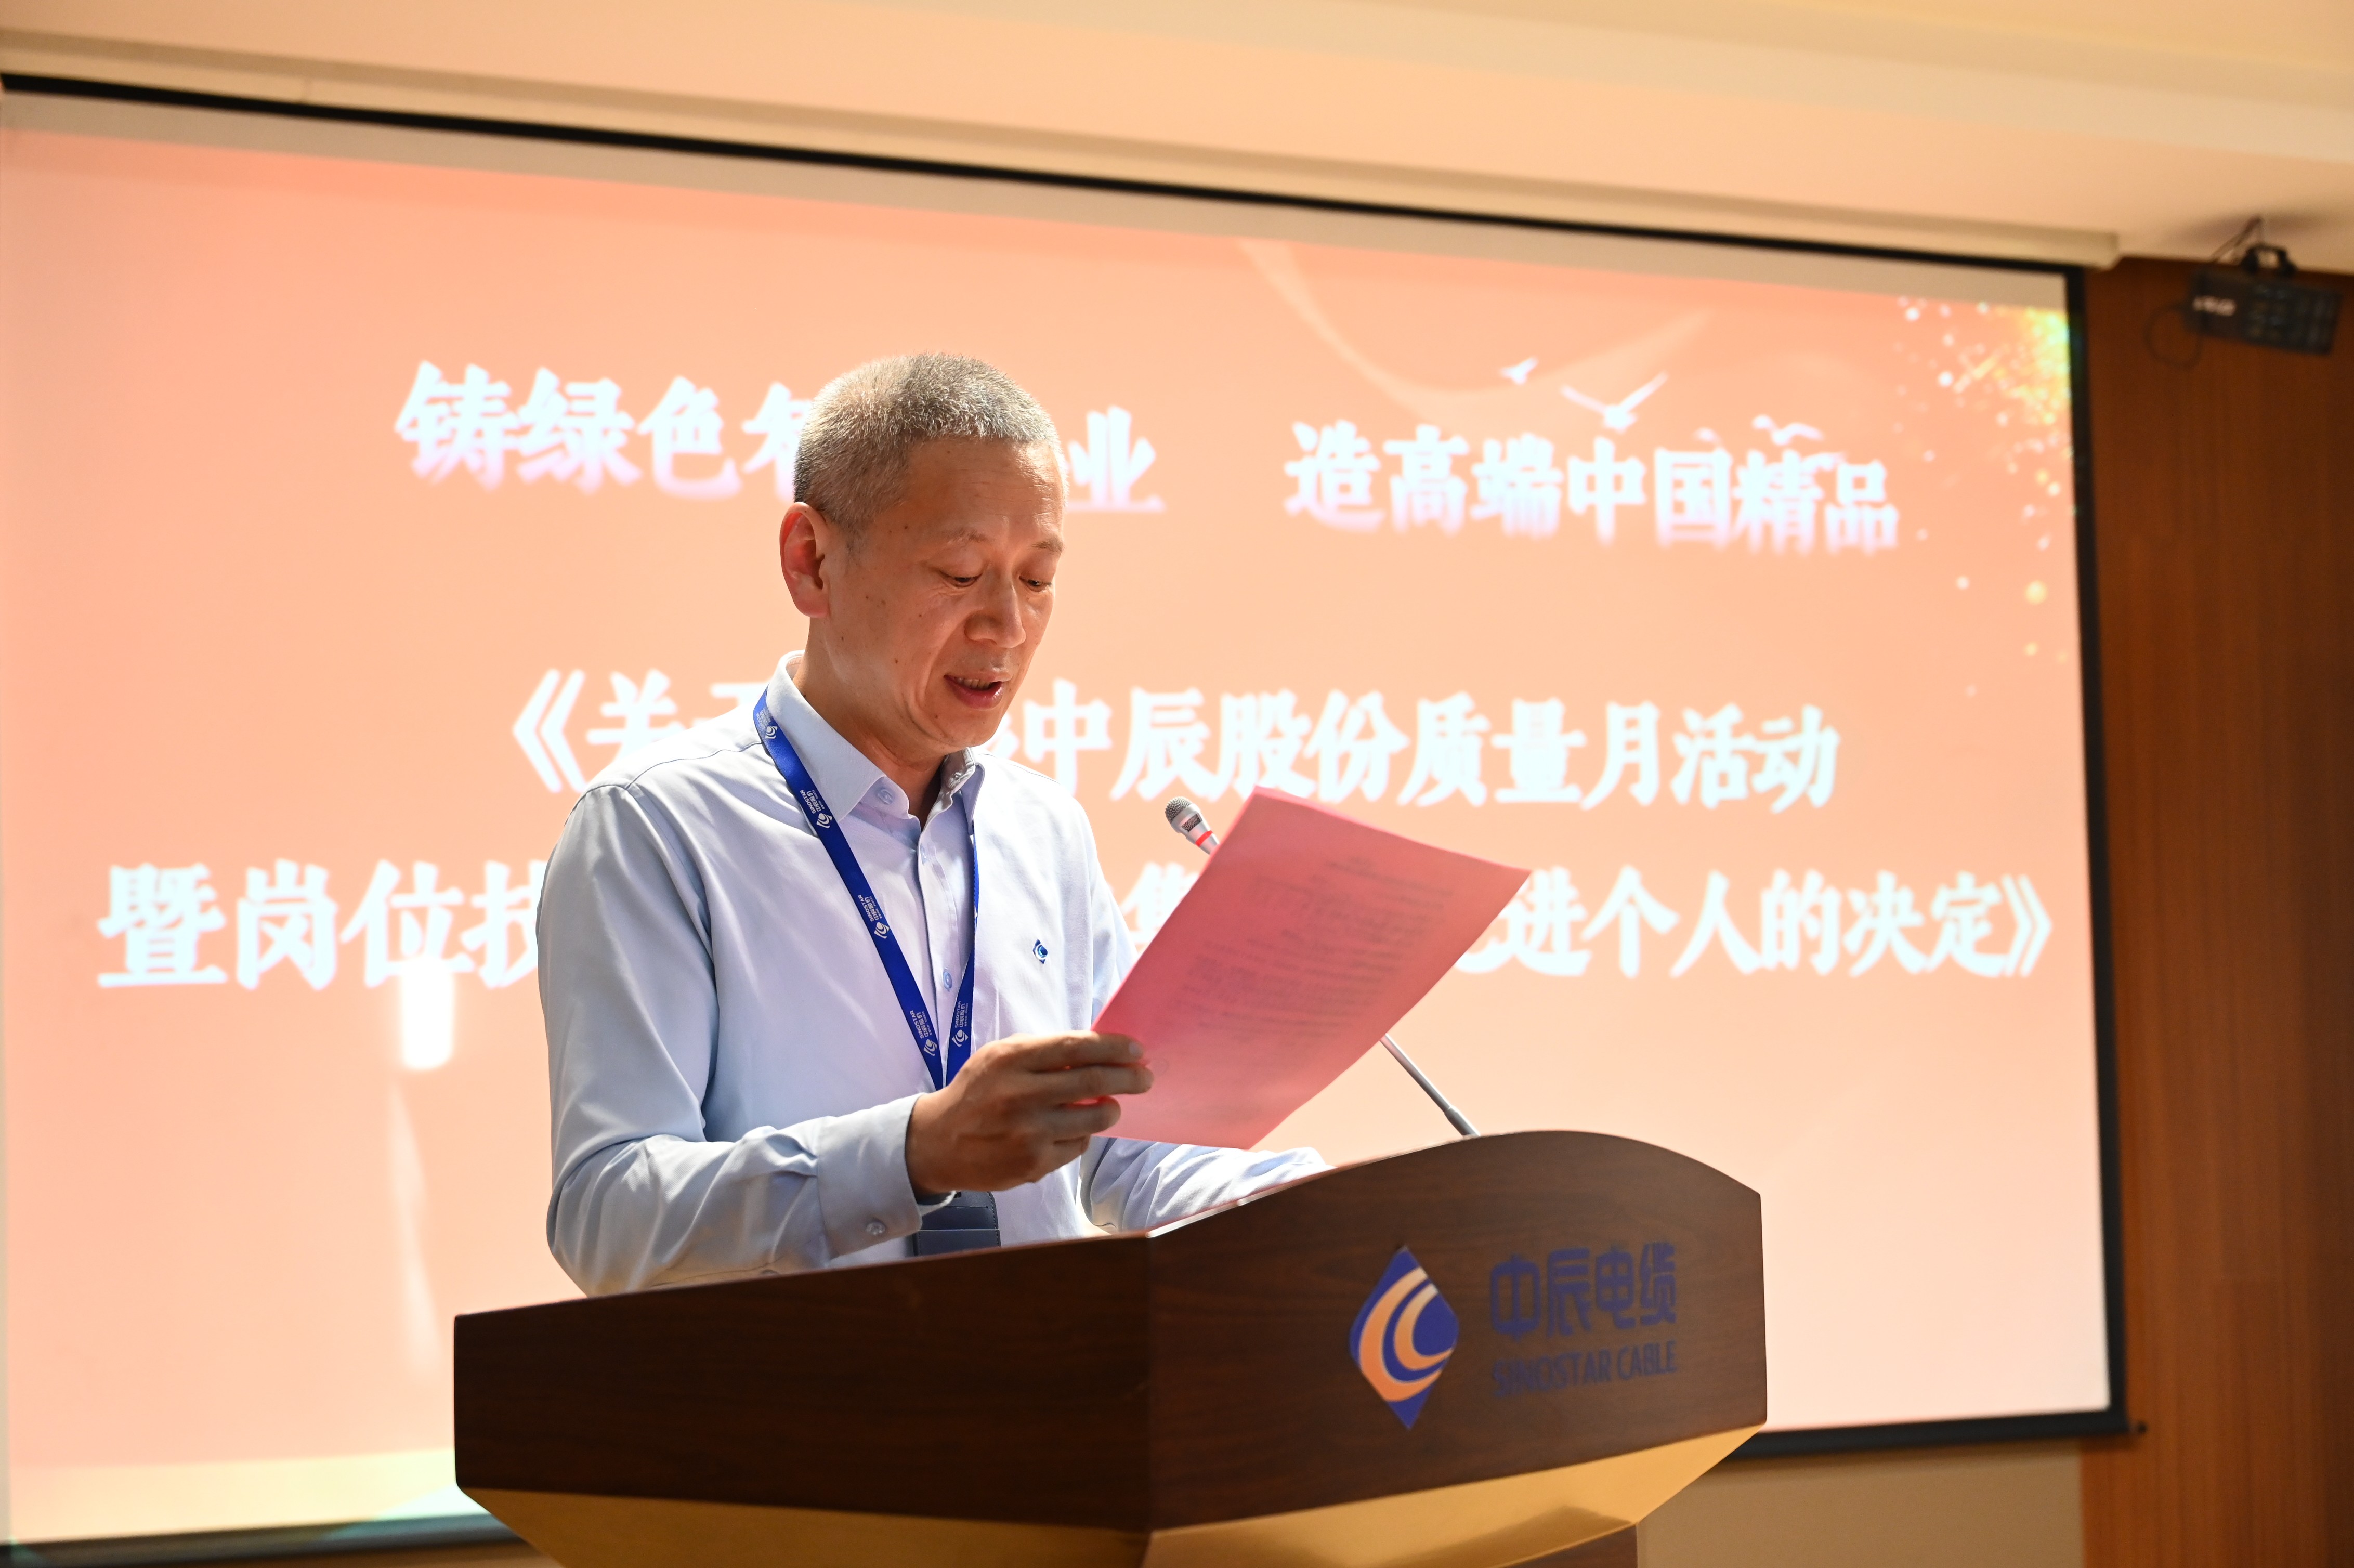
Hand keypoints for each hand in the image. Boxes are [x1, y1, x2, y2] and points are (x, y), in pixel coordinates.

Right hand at [904, 1032, 1151, 1194]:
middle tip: (1145, 1078)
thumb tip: (1101, 1053)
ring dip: (1110, 1108)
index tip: (1137, 1050)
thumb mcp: (1001, 1058)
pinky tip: (1071, 1129)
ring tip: (1111, 1104)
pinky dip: (1083, 1135)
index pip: (1077, 1047)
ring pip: (1093, 1117)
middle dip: (1129, 1078)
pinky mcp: (1033, 1164)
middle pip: (1093, 1080)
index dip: (1114, 1047)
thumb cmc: (978, 1091)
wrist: (938, 1142)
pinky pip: (1078, 1145)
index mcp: (1012, 1059)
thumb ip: (1045, 1053)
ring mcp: (1028, 1132)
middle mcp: (1020, 1094)